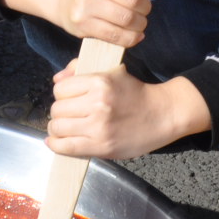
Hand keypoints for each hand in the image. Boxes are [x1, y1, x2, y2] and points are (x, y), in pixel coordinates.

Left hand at [46, 70, 209, 159]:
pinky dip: (56, 145)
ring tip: (65, 128)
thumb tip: (56, 79)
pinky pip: (66, 147)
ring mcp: (99, 127)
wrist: (163, 114)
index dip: (62, 94)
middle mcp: (97, 104)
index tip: (69, 99)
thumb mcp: (111, 72)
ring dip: (57, 128)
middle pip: (57, 109)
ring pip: (58, 127)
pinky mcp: (102, 147)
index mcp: (99, 82)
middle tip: (69, 115)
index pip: (60, 89)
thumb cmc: (135, 92)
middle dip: (60, 112)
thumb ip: (80, 70)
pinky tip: (56, 142)